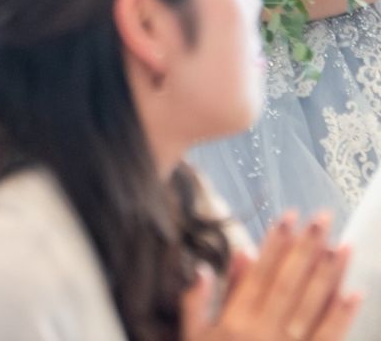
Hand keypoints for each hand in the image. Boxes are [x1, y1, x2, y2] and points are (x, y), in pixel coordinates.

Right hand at [181, 215, 359, 340]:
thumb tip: (207, 267)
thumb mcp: (190, 339)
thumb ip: (195, 303)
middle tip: (322, 218)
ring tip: (342, 245)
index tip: (288, 217)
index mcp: (235, 322)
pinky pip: (328, 339)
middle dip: (307, 248)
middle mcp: (265, 332)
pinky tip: (353, 293)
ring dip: (330, 274)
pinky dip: (341, 316)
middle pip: (289, 283)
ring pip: (313, 306)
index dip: (275, 244)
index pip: (259, 274)